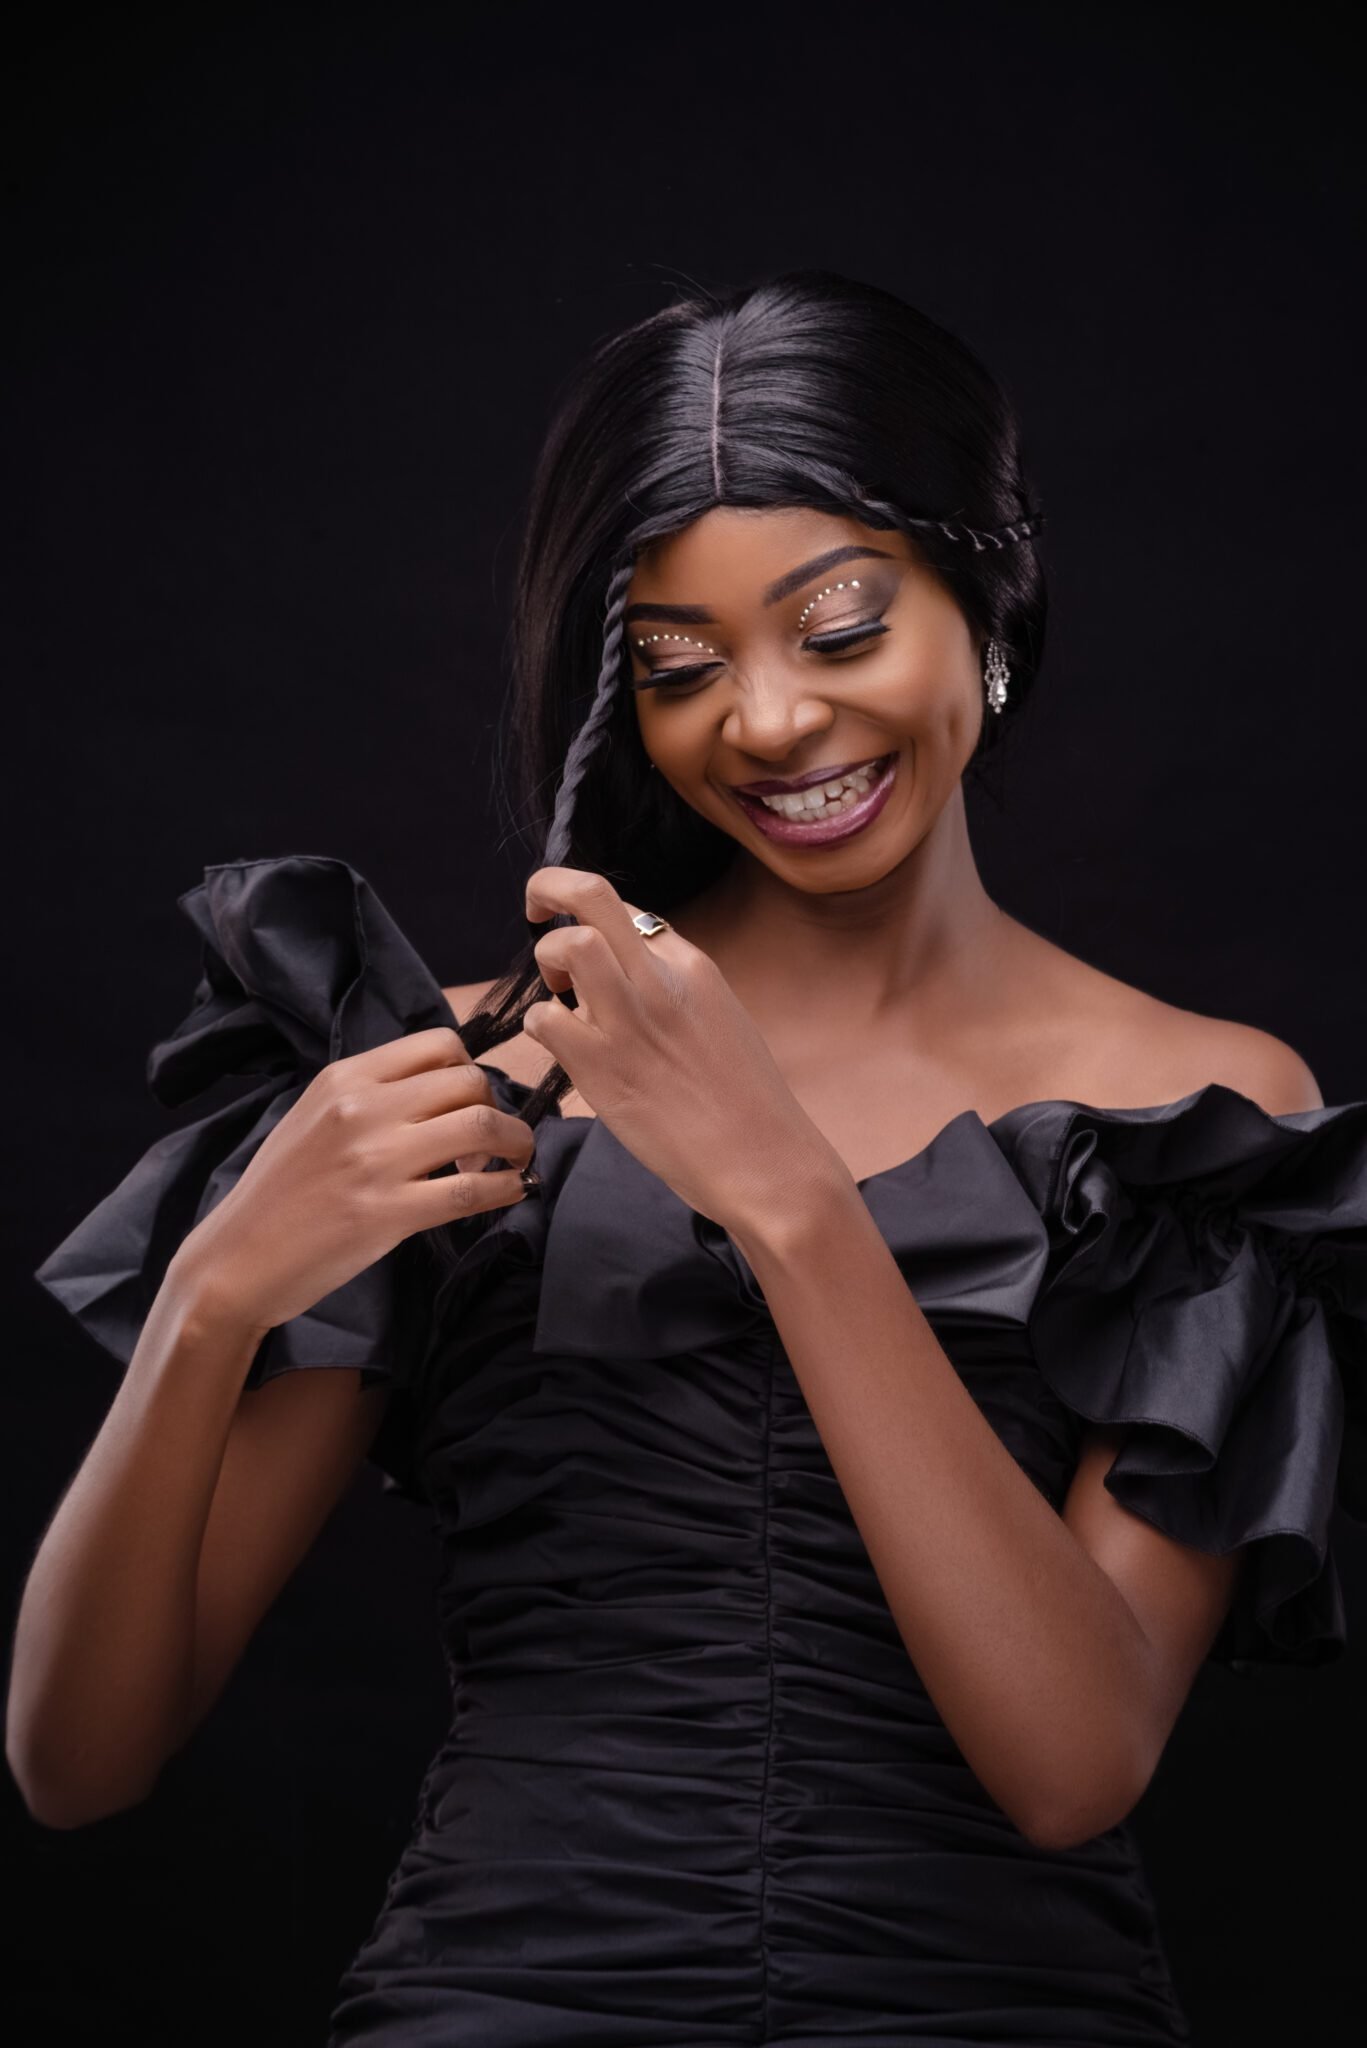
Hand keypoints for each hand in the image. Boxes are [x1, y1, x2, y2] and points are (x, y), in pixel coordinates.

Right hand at [171, 1027, 535, 1335]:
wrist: (237, 1259)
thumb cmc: (280, 1192)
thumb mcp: (314, 1117)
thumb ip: (371, 1097)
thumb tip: (442, 1091)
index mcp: (345, 1078)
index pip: (439, 1043)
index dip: (471, 1070)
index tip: (471, 1101)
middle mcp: (362, 1109)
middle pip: (470, 1082)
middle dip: (498, 1108)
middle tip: (496, 1141)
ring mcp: (376, 1161)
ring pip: (483, 1127)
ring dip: (515, 1144)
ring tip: (512, 1163)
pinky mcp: (389, 1212)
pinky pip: (472, 1191)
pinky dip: (507, 1187)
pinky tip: (510, 1191)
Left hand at [522, 867, 837, 1232]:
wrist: (767, 1163)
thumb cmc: (750, 1107)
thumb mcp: (722, 1022)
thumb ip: (677, 994)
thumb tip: (634, 987)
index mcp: (694, 967)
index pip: (628, 909)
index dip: (594, 918)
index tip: (584, 942)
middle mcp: (661, 981)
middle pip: (590, 894)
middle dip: (549, 888)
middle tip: (536, 913)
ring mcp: (631, 1021)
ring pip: (567, 946)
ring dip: (547, 962)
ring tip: (557, 995)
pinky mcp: (603, 1068)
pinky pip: (545, 1020)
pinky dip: (541, 1028)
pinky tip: (560, 1049)